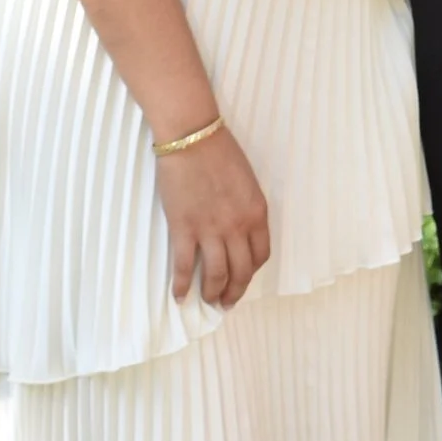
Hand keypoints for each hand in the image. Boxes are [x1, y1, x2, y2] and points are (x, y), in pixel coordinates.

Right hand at [156, 128, 271, 306]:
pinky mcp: (184, 229)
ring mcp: (211, 230)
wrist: (192, 138)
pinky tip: (180, 297)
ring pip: (215, 275)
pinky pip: (184, 266)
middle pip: (241, 271)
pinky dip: (182, 286)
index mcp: (256, 213)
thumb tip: (240, 231)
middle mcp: (238, 227)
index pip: (261, 255)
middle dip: (234, 292)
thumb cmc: (219, 153)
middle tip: (227, 302)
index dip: (252, 272)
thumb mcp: (247, 183)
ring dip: (212, 293)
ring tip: (207, 301)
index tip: (244, 278)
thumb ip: (247, 209)